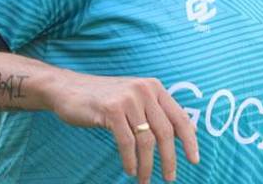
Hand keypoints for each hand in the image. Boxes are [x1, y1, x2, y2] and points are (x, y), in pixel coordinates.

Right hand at [46, 71, 199, 182]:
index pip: (179, 116)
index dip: (189, 140)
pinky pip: (127, 142)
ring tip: (145, 179)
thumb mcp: (134, 98)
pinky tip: (129, 170)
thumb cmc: (103, 98)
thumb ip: (158, 111)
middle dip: (169, 159)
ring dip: (147, 165)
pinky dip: (130, 160)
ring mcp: (128, 98)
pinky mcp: (111, 109)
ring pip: (146, 140)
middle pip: (165, 131)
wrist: (67, 89)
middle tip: (170, 178)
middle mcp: (144, 89)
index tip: (194, 159)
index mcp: (154, 87)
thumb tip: (189, 129)